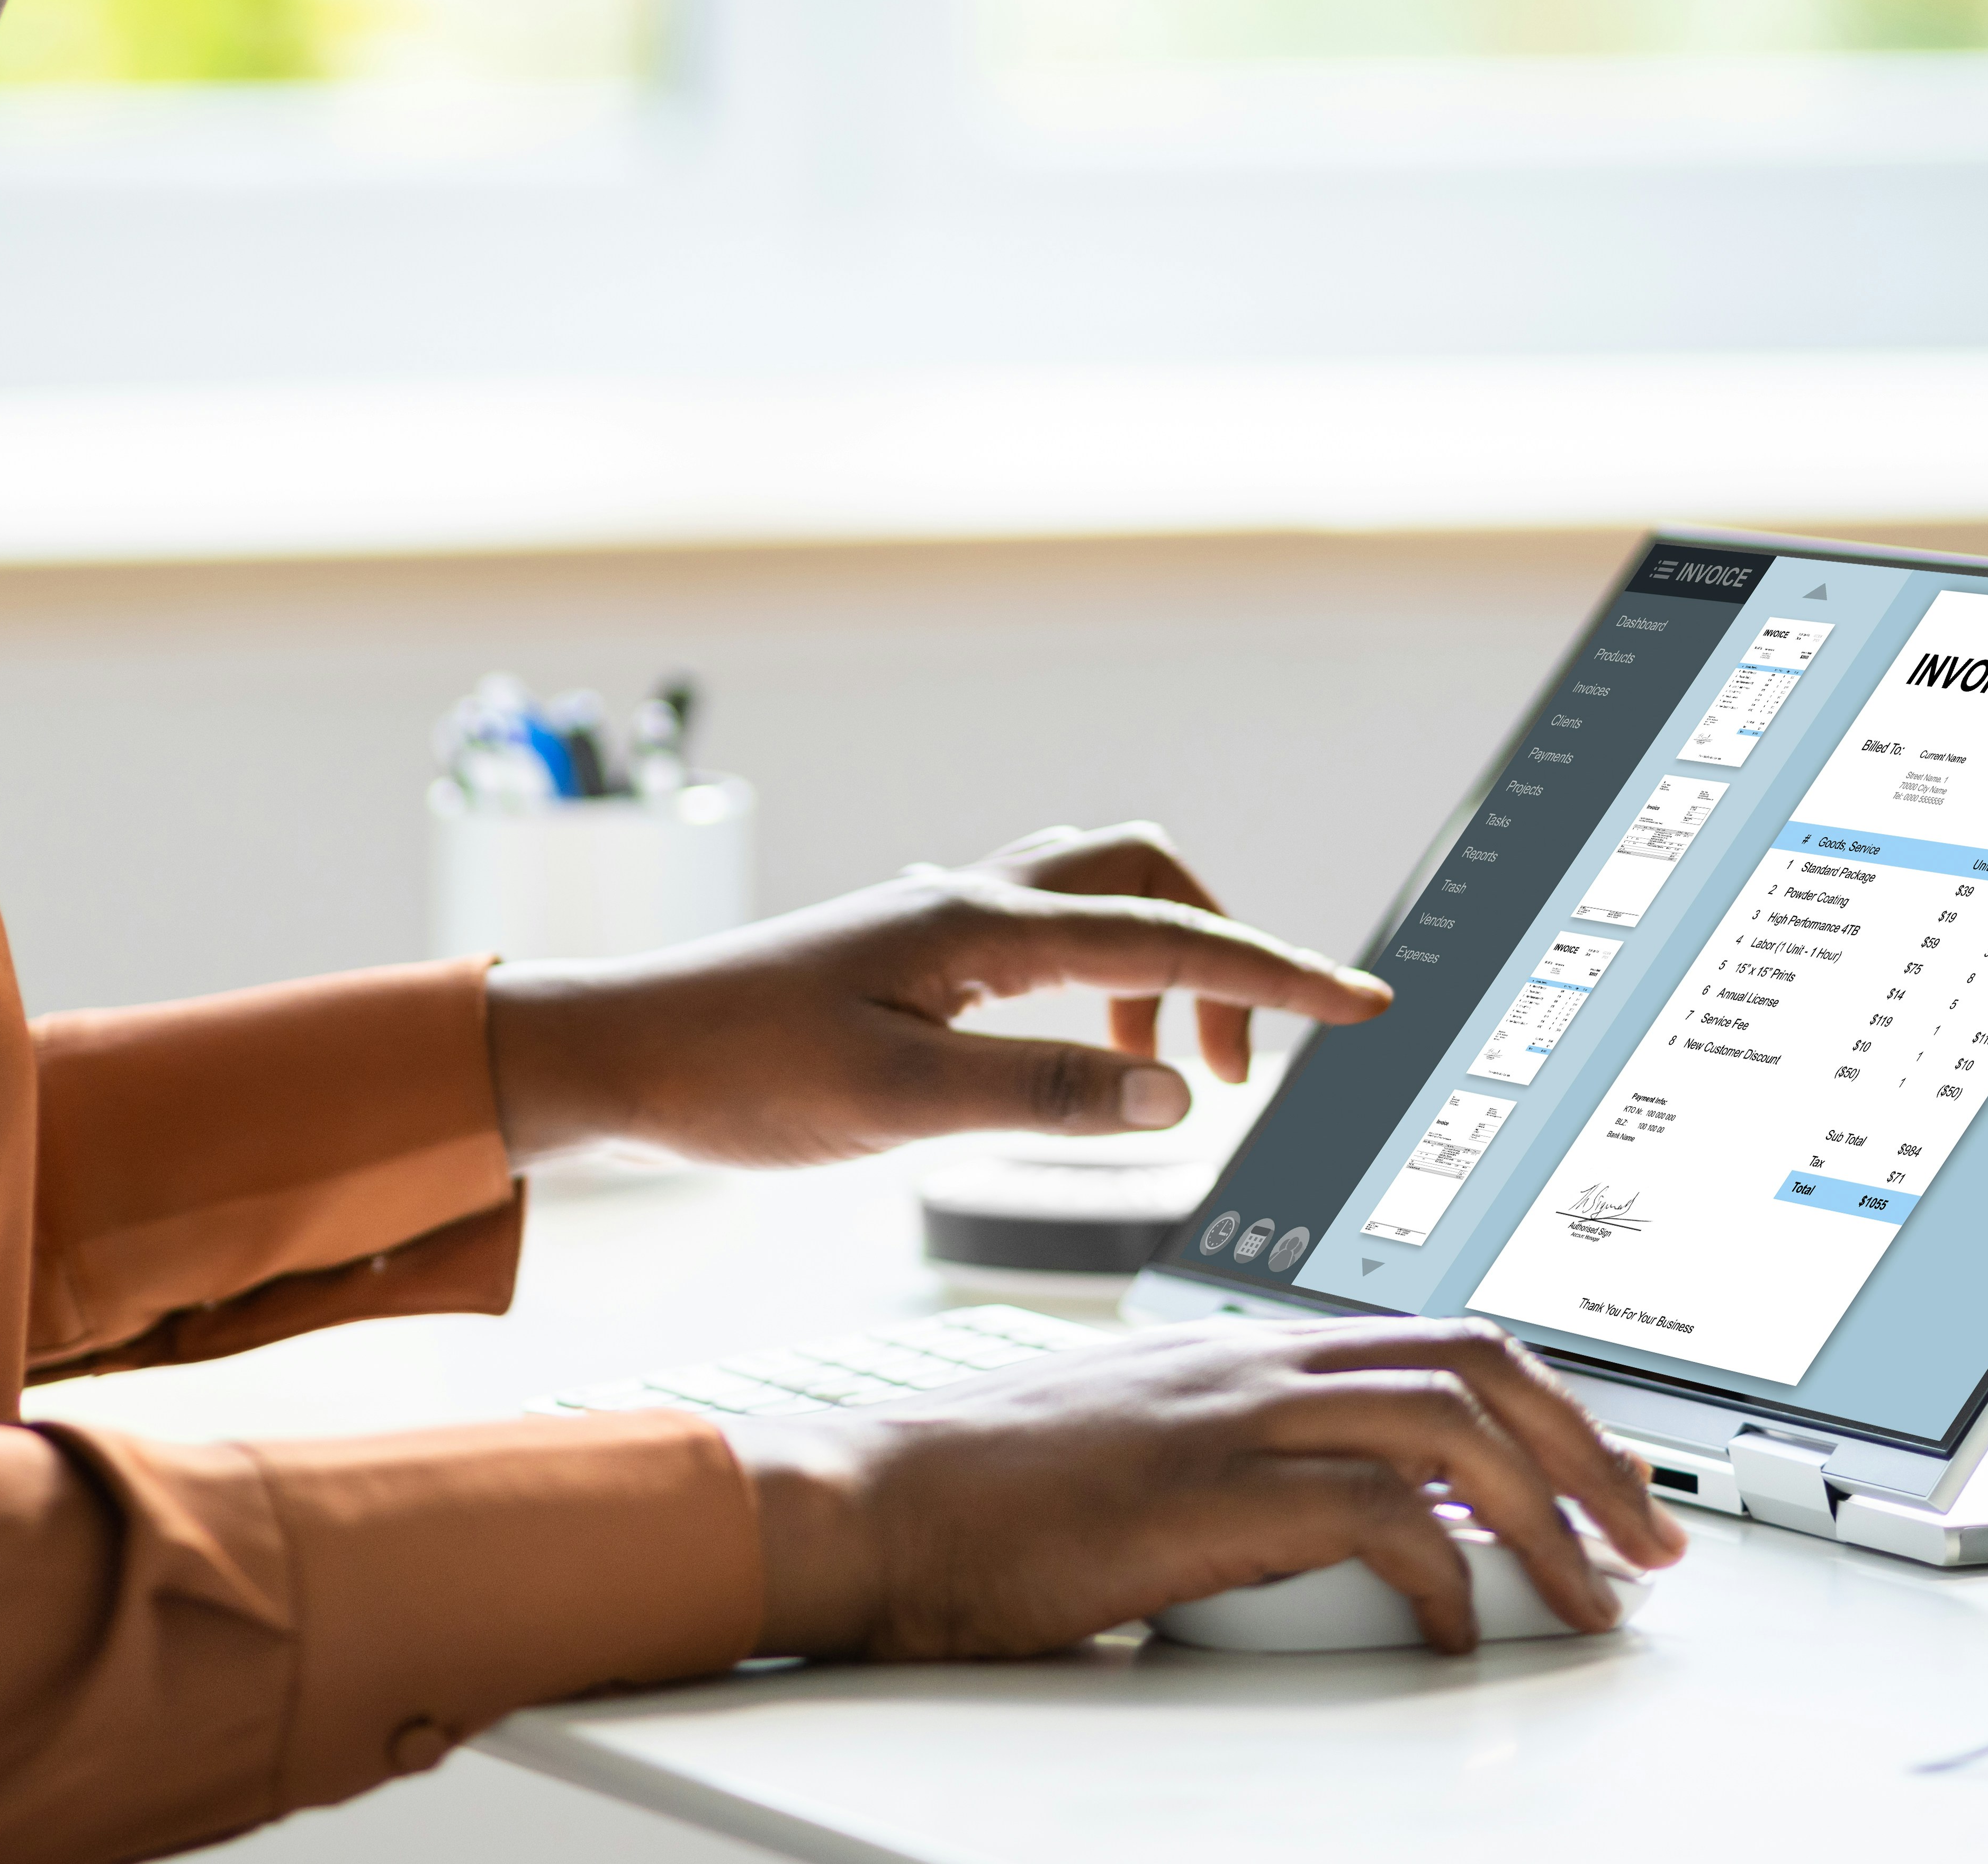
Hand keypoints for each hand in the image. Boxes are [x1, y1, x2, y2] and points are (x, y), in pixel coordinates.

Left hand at [484, 822, 1387, 1170]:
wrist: (623, 1053)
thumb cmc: (738, 1078)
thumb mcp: (896, 1106)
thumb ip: (1042, 1097)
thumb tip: (1175, 1098)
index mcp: (980, 930)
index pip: (1167, 942)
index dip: (1277, 975)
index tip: (1364, 1006)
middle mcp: (971, 903)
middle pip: (1147, 882)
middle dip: (1224, 956)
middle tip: (1239, 1067)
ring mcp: (943, 922)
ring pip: (1097, 901)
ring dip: (1159, 972)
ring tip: (1165, 1079)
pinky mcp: (918, 952)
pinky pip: (1047, 938)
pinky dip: (1098, 988)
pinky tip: (1075, 1061)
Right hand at [721, 1319, 1690, 1657]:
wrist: (878, 1501)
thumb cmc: (992, 1495)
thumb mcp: (1147, 1450)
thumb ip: (1250, 1461)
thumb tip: (1361, 1522)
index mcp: (1248, 1349)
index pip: (1444, 1340)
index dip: (1551, 1406)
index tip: (1609, 1486)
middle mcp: (1256, 1361)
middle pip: (1480, 1365)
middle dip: (1592, 1454)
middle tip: (1653, 1542)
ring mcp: (1231, 1416)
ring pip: (1451, 1424)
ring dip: (1550, 1514)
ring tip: (1594, 1594)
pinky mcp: (1202, 1490)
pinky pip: (1369, 1512)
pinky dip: (1438, 1569)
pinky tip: (1452, 1624)